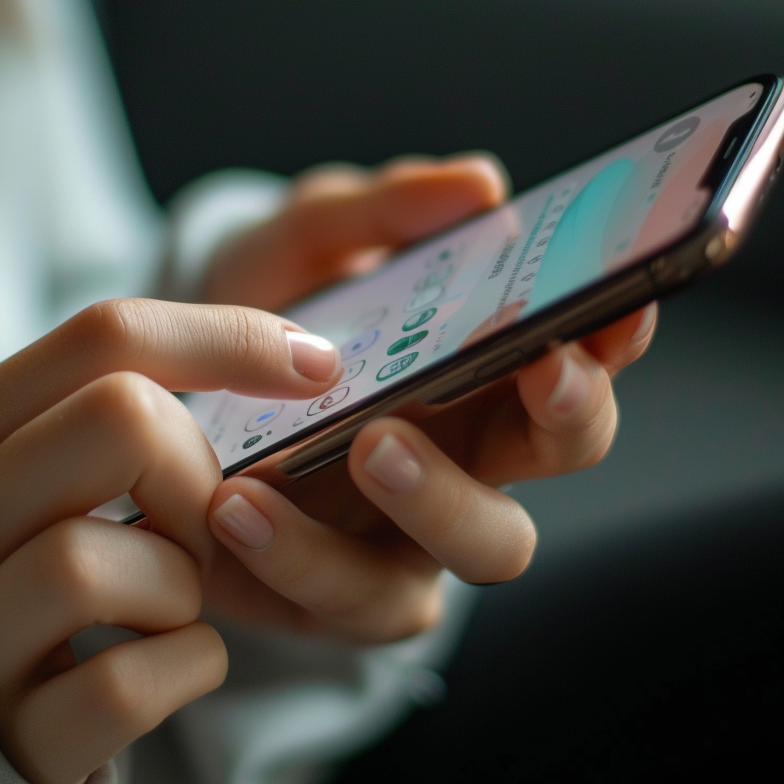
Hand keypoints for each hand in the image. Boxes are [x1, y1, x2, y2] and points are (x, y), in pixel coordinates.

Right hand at [0, 299, 342, 783]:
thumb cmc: (32, 561)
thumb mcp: (46, 462)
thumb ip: (126, 396)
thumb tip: (306, 355)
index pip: (106, 335)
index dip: (231, 338)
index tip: (316, 366)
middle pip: (118, 422)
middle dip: (195, 473)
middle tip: (199, 522)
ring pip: (96, 561)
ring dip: (182, 581)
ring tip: (168, 599)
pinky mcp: (10, 736)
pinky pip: (124, 684)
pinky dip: (186, 666)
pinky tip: (172, 660)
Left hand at [201, 153, 657, 641]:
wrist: (165, 388)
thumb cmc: (260, 307)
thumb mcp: (303, 243)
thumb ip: (377, 211)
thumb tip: (479, 184)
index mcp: (478, 367)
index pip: (580, 353)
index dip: (616, 337)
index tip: (618, 309)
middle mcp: (467, 451)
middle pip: (564, 452)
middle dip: (567, 417)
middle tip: (533, 370)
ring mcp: (411, 530)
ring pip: (486, 548)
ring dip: (440, 500)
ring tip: (366, 445)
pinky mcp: (335, 590)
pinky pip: (352, 599)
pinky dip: (300, 557)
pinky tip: (237, 503)